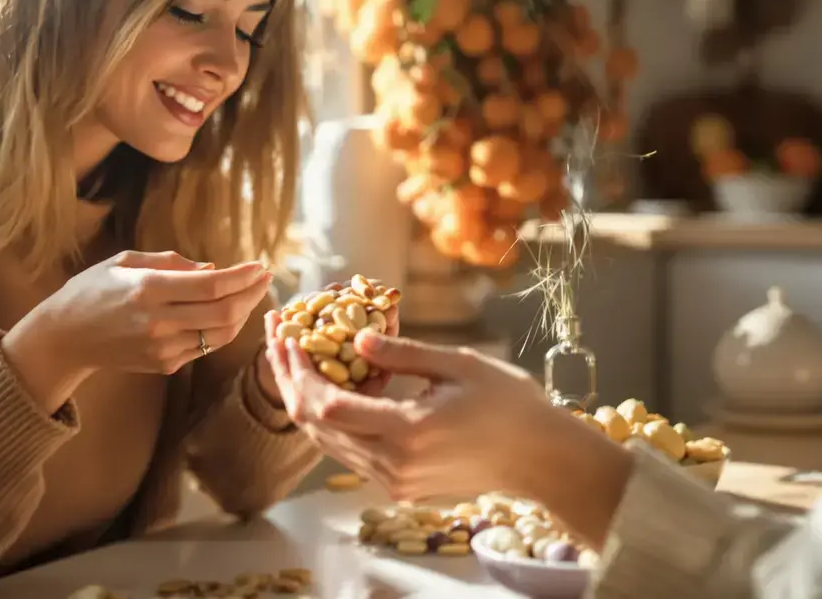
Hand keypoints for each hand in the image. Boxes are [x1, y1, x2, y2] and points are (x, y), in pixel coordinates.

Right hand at [5, 250, 271, 411]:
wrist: (64, 338)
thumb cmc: (92, 290)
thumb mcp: (124, 262)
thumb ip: (171, 263)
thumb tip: (212, 269)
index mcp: (148, 289)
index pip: (212, 285)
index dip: (243, 276)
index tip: (260, 266)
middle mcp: (158, 322)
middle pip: (224, 312)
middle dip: (252, 295)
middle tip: (265, 280)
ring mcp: (162, 348)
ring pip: (221, 334)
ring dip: (243, 315)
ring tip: (252, 296)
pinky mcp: (164, 366)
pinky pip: (205, 347)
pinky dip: (222, 330)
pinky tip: (227, 314)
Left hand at [286, 332, 634, 547]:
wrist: (541, 460)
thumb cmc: (511, 405)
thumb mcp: (458, 365)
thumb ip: (402, 353)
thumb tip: (356, 338)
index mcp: (406, 432)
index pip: (326, 407)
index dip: (298, 372)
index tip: (286, 336)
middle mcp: (392, 464)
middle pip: (316, 427)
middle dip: (291, 381)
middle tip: (279, 339)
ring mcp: (394, 480)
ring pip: (328, 442)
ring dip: (307, 400)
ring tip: (295, 355)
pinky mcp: (399, 485)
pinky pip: (350, 451)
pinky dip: (333, 418)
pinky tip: (332, 383)